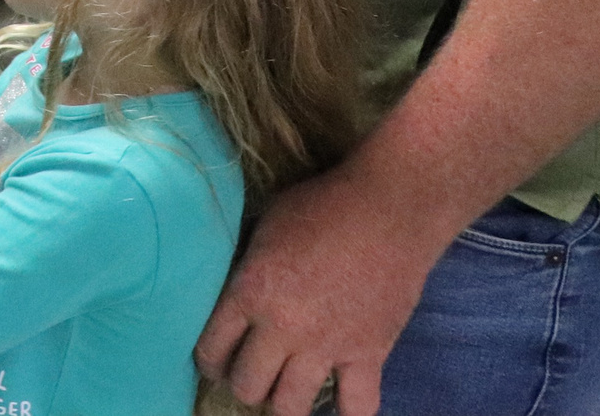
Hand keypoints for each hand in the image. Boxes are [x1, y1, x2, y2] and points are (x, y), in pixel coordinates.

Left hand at [196, 160, 456, 415]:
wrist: (390, 208)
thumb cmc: (323, 204)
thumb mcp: (265, 224)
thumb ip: (247, 264)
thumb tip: (234, 287)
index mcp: (250, 291)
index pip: (211, 348)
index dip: (209, 361)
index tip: (216, 362)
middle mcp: (283, 327)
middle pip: (248, 385)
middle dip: (244, 384)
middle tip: (252, 374)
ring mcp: (327, 346)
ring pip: (290, 407)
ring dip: (283, 403)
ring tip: (285, 390)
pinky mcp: (370, 355)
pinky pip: (357, 408)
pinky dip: (346, 413)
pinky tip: (336, 402)